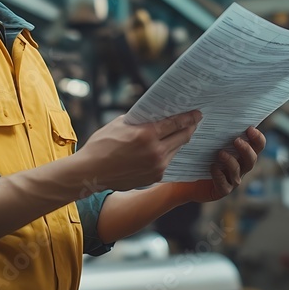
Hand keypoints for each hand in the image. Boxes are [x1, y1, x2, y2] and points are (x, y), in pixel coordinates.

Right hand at [75, 110, 201, 191]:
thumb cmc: (102, 145)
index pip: (176, 123)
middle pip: (182, 136)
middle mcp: (155, 151)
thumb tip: (156, 114)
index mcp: (146, 134)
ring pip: (176, 149)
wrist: (91, 173)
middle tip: (195, 121)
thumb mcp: (120, 124)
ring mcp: (157, 166)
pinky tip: (167, 147)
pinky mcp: (155, 177)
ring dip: (180, 140)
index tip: (197, 113)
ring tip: (182, 133)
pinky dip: (169, 152)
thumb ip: (141, 119)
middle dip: (190, 127)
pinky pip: (167, 161)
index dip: (189, 117)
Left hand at [172, 126, 265, 202]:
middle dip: (246, 149)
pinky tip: (213, 167)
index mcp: (241, 154)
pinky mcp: (221, 190)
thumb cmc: (200, 155)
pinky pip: (224, 185)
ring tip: (221, 153)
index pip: (257, 146)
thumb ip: (217, 130)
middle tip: (236, 140)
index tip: (250, 128)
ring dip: (231, 162)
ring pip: (238, 172)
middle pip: (252, 159)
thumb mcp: (209, 141)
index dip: (257, 138)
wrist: (186, 178)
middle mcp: (240, 167)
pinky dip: (219, 176)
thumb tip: (211, 111)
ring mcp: (232, 180)